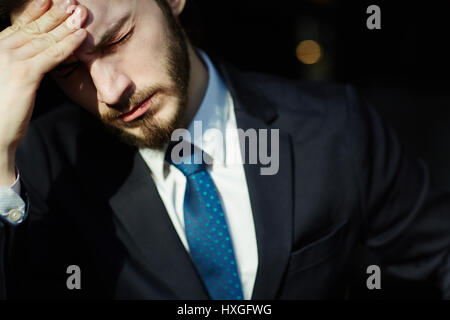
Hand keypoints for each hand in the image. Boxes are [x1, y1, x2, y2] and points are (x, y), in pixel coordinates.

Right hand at [0, 0, 87, 184]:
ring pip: (46, 38)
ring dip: (66, 25)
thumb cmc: (2, 107)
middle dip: (56, 14)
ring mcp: (12, 59)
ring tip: (82, 14)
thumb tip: (36, 51)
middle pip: (35, 27)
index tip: (55, 1)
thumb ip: (19, 61)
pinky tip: (82, 36)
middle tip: (74, 3)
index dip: (40, 12)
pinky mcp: (25, 73)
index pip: (22, 25)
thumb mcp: (9, 77)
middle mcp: (2, 48)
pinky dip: (68, 44)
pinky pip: (53, 55)